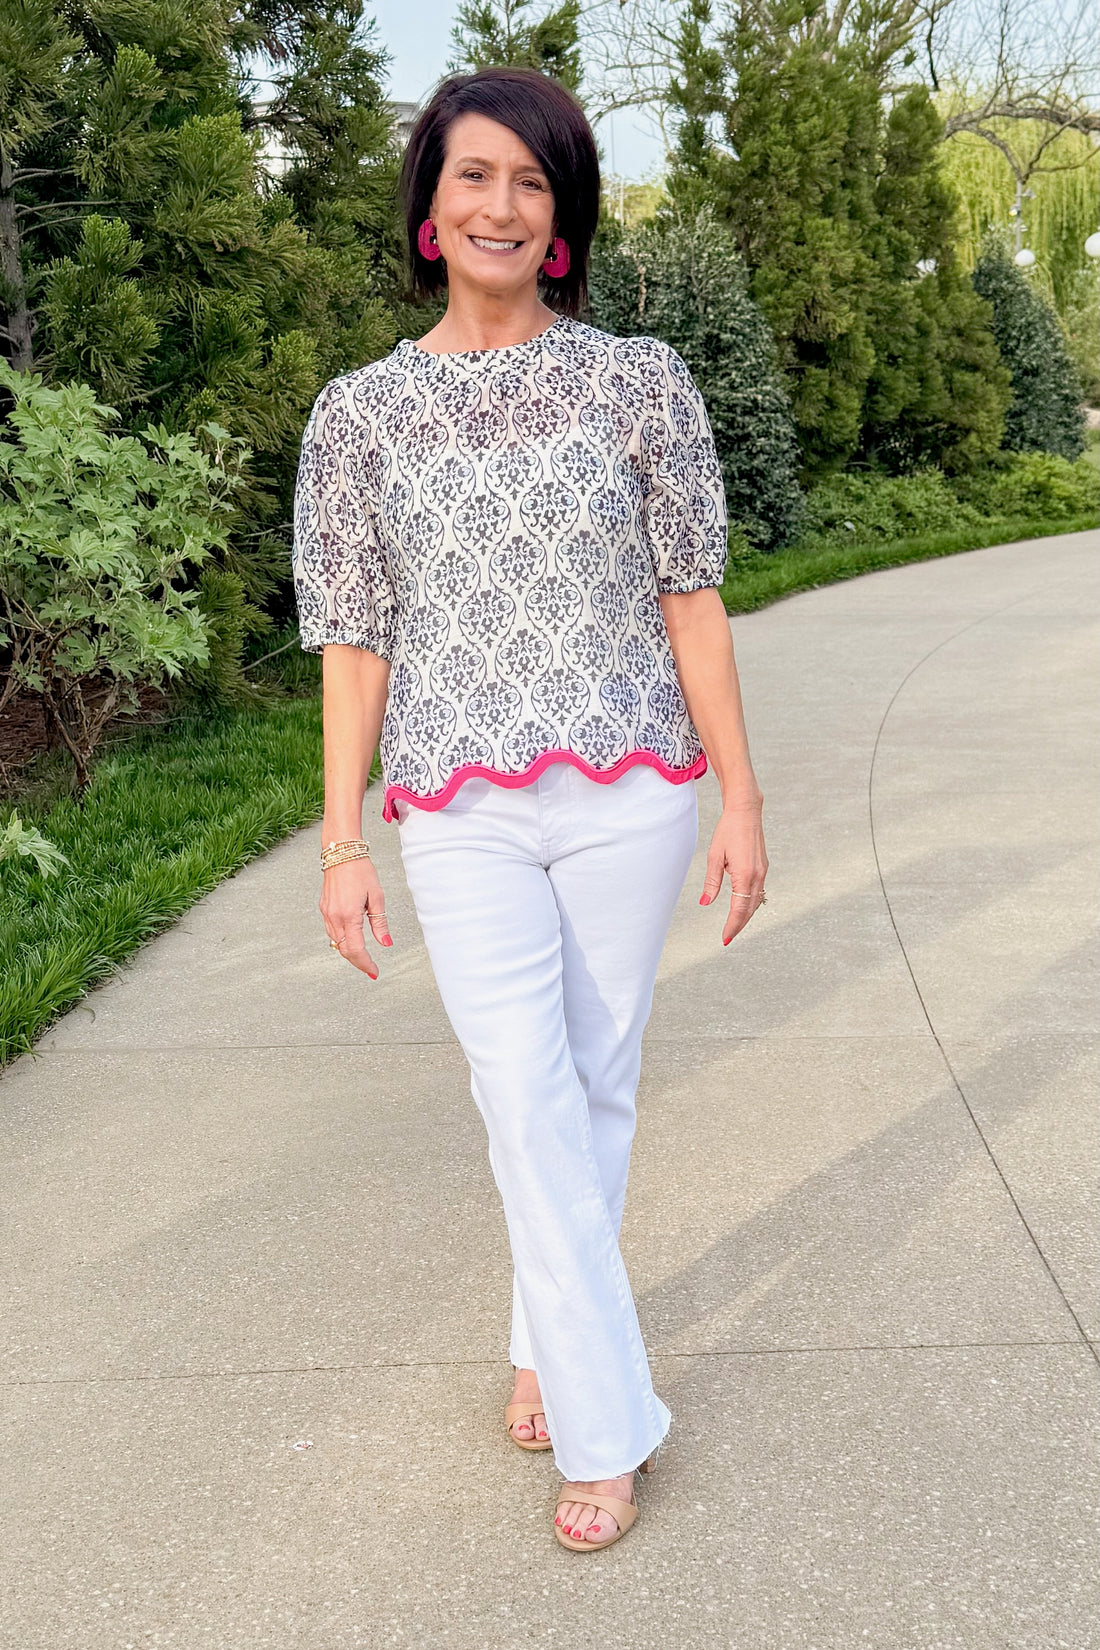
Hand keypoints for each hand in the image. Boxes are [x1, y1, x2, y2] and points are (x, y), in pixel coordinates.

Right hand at [320, 857, 391, 977]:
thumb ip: (380, 923)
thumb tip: (386, 943)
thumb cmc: (360, 871)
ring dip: (349, 951)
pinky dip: (341, 940)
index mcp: (349, 916)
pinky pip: (332, 931)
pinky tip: (351, 939)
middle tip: (371, 968)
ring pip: (336, 942)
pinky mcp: (324, 908)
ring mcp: (327, 913)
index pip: (356, 949)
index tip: (374, 972)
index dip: (365, 964)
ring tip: (363, 956)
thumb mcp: (377, 897)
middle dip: (358, 962)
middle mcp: (334, 917)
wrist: (341, 853)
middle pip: (344, 950)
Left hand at [698, 800, 767, 945]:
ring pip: (756, 901)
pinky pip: (758, 891)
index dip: (732, 926)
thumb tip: (705, 902)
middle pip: (750, 909)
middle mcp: (758, 875)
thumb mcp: (714, 857)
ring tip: (733, 926)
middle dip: (739, 925)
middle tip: (727, 938)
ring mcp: (763, 871)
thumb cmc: (728, 831)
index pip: (739, 909)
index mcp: (745, 875)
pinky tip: (743, 907)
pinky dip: (750, 903)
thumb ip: (711, 882)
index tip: (725, 939)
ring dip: (745, 915)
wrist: (746, 812)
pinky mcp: (763, 867)